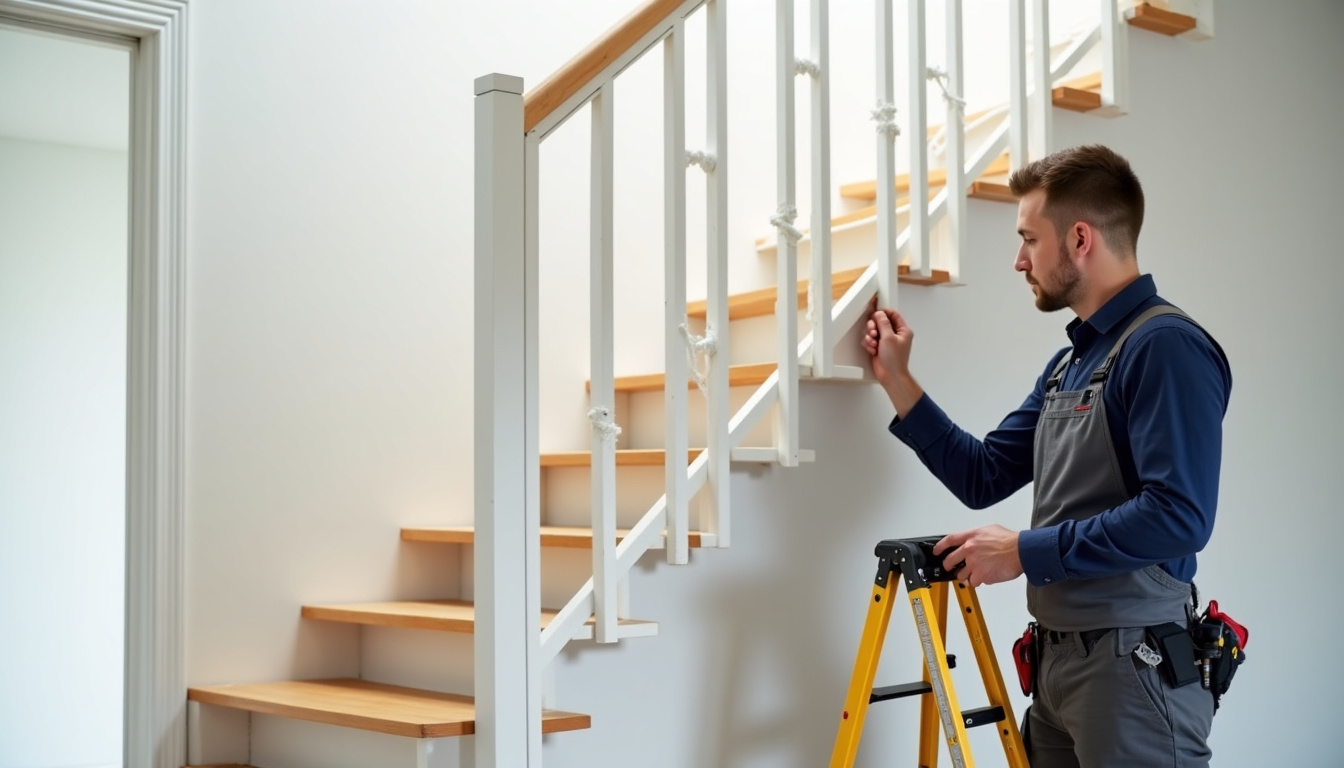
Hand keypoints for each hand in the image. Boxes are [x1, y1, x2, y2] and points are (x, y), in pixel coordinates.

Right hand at [860, 299, 921, 415]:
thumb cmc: (894, 360)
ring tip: (874, 343)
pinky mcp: (878, 347)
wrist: (890, 375)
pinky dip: (869, 344)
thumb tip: (879, 314)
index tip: (876, 314)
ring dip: (870, 336)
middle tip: (874, 332)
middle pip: (881, 322)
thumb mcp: (889, 337)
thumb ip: (883, 323)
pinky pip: (870, 339)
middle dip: (874, 326)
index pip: (893, 314)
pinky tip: (872, 350)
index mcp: (903, 330)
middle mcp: (895, 335)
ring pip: (874, 330)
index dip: (883, 312)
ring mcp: (886, 341)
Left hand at [933, 525, 1023, 587]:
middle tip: (952, 568)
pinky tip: (986, 576)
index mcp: (971, 536)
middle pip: (950, 560)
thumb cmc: (1010, 541)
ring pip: (961, 575)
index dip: (940, 546)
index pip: (949, 540)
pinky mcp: (980, 575)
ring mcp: (973, 563)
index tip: (937, 551)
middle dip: (949, 566)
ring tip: (977, 572)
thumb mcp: (990, 530)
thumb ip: (978, 536)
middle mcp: (969, 549)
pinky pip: (974, 582)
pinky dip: (979, 581)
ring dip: (967, 576)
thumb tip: (974, 541)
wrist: (1021, 551)